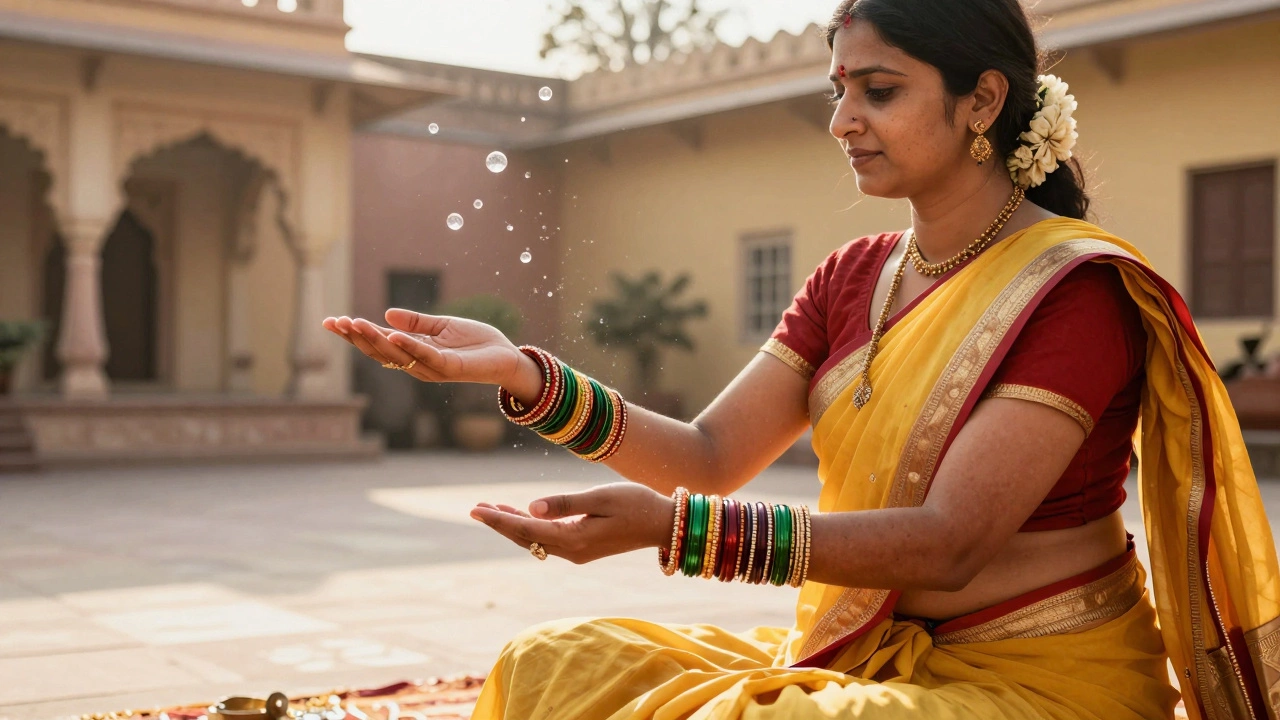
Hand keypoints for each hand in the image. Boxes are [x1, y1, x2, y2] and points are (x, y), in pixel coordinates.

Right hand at [322, 309, 538, 392]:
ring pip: (397, 355)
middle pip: (380, 352)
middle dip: (356, 338)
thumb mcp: (441, 327)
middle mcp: (417, 365)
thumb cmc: (476, 343)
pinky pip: (425, 356)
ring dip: (375, 340)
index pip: (377, 345)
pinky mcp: (450, 368)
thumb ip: (416, 323)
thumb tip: (386, 315)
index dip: (354, 335)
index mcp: (412, 354)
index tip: (331, 321)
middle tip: (336, 322)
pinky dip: (409, 345)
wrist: (507, 356)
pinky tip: (392, 334)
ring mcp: (432, 368)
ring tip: (355, 324)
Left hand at [470, 483, 674, 564]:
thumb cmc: (637, 504)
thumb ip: (565, 503)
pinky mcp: (584, 548)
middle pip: (526, 538)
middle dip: (500, 523)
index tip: (476, 509)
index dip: (499, 519)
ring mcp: (578, 552)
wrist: (664, 524)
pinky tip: (522, 516)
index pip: (526, 529)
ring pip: (536, 540)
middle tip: (475, 508)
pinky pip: (548, 540)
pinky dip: (531, 527)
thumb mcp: (601, 497)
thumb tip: (531, 507)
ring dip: (513, 525)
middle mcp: (572, 551)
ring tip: (491, 509)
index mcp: (574, 539)